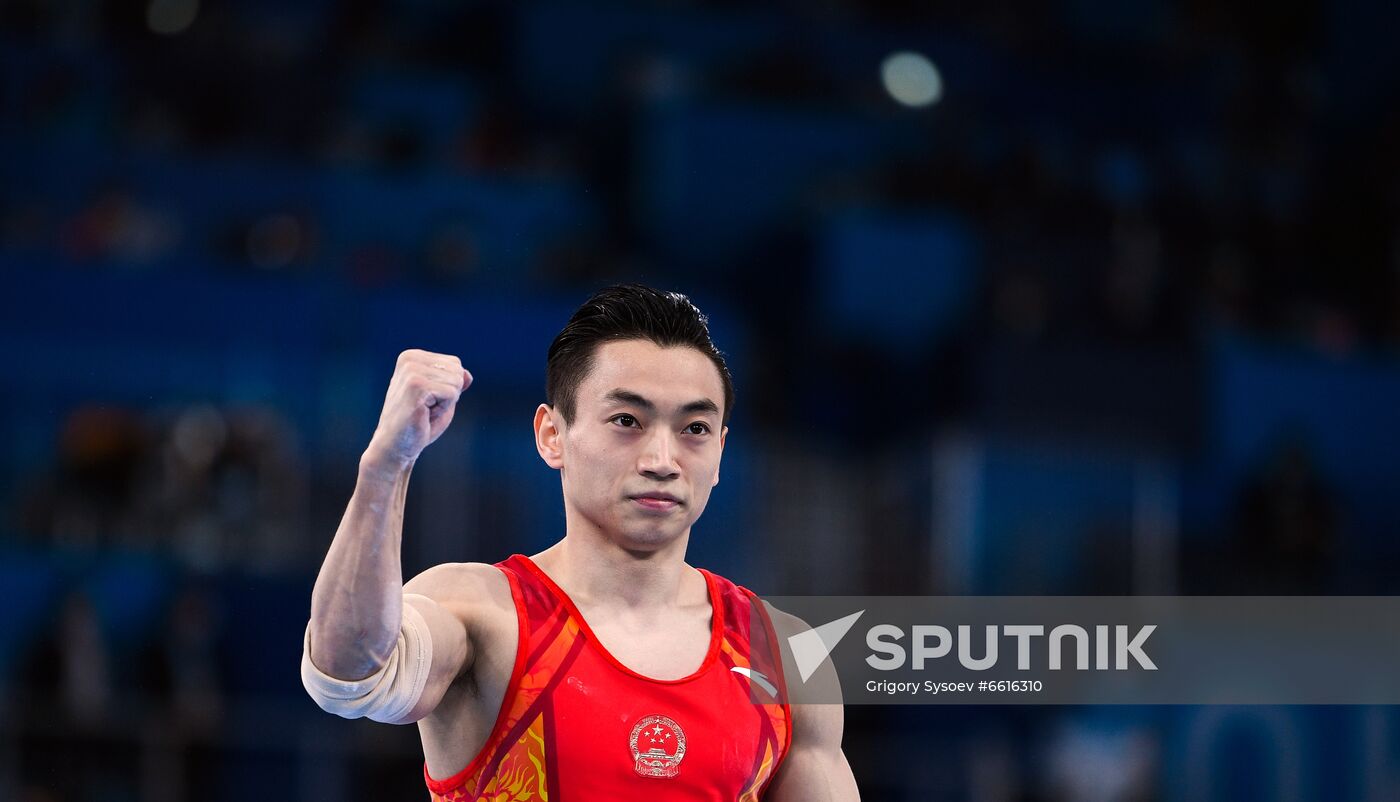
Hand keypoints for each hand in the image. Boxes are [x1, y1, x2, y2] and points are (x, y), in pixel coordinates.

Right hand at [362, 349, 472, 473]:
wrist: (395, 446)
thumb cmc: (418, 424)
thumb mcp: (441, 398)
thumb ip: (454, 382)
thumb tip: (468, 375)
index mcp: (412, 357)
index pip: (454, 363)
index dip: (449, 387)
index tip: (428, 400)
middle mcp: (409, 359)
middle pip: (457, 371)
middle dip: (449, 394)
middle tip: (427, 408)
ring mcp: (411, 371)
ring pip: (456, 382)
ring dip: (445, 403)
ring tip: (424, 411)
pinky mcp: (416, 385)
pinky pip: (451, 393)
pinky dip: (443, 409)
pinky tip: (423, 415)